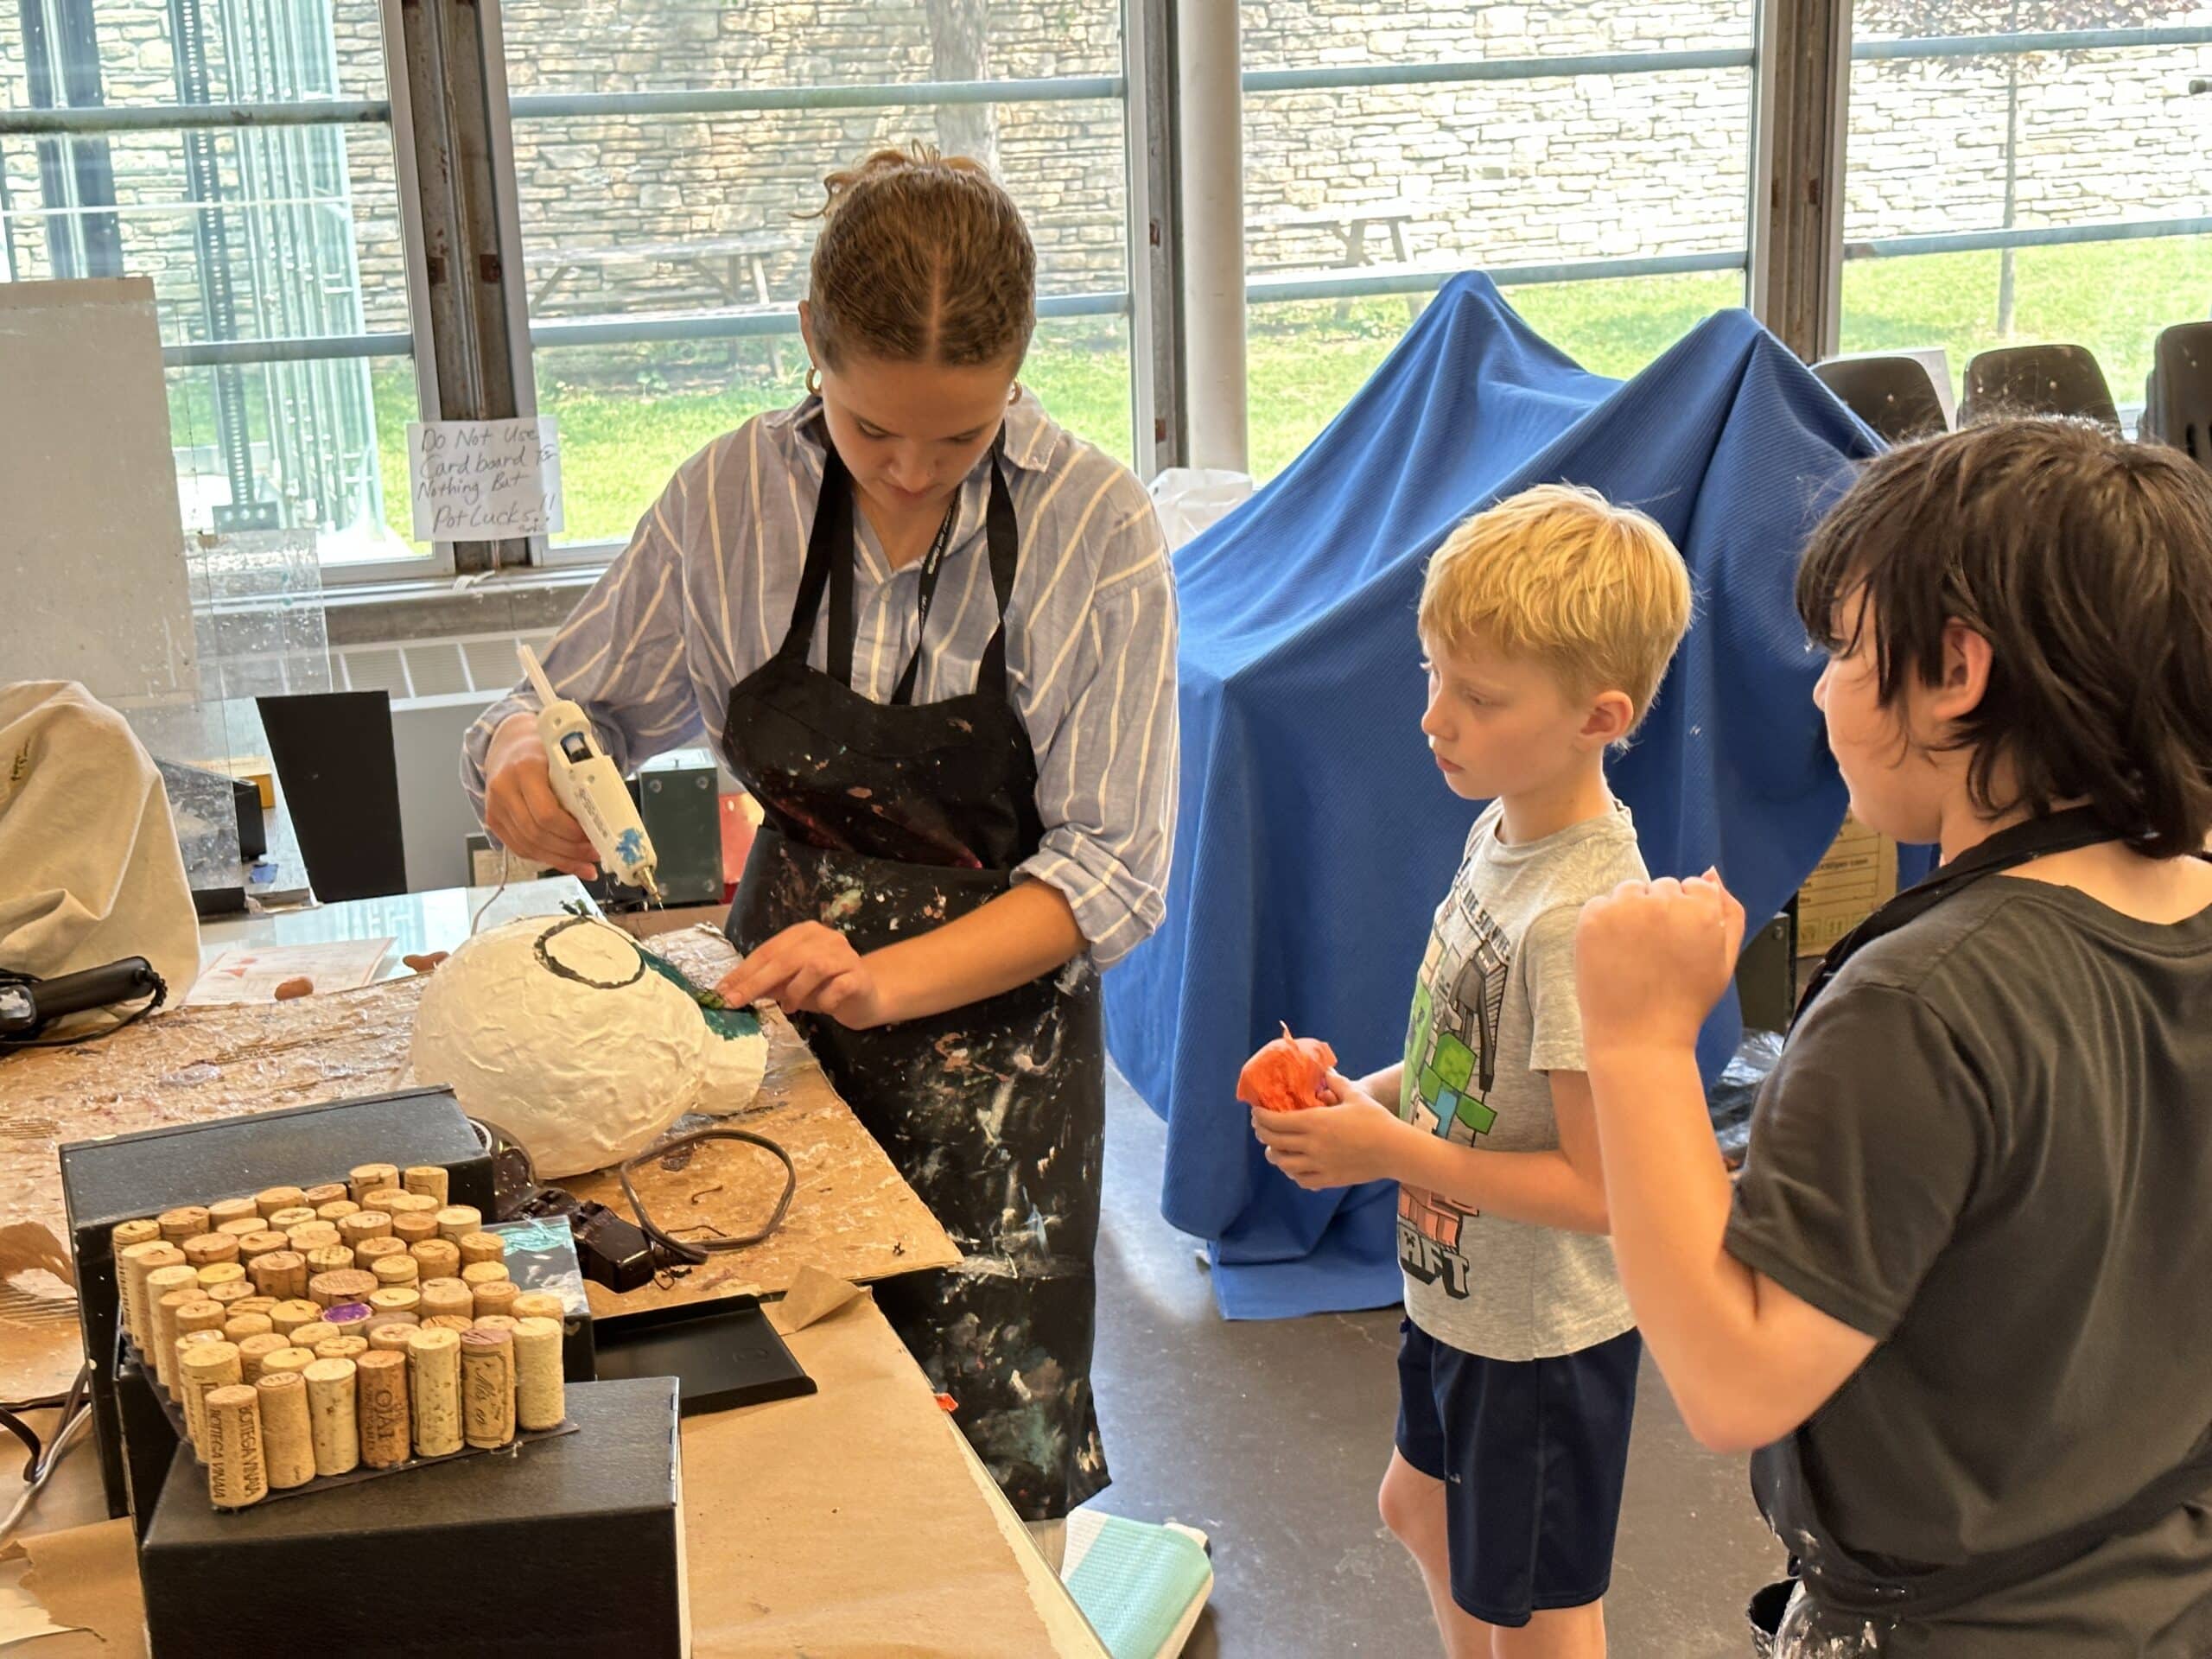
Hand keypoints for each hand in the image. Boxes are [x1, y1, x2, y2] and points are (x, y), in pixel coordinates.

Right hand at [482, 712, 599, 880]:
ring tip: (585, 864)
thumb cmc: (542, 751)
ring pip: (528, 846)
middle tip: (594, 854)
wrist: (509, 745)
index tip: (592, 836)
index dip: (571, 832)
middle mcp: (504, 789)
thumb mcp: (562, 756)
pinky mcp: (493, 820)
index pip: (546, 813)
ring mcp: (495, 807)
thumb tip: (605, 814)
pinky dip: (546, 859)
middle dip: (569, 850)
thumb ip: (577, 781)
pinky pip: (520, 848)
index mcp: (525, 769)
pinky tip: (566, 863)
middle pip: (537, 834)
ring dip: (560, 860)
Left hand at [714, 922, 893, 1029]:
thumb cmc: (823, 988)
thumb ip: (767, 984)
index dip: (743, 971)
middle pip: (786, 958)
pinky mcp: (859, 976)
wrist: (866, 997)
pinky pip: (837, 987)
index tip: (722, 991)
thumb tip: (732, 991)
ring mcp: (845, 954)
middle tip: (736, 1001)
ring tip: (788, 1007)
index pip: (768, 950)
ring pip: (813, 968)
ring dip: (794, 991)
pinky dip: (824, 1000)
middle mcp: (825, 938)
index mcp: (804, 933)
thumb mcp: (790, 985)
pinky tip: (822, 1007)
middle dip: (756, 981)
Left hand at [1250, 1070, 1414, 1189]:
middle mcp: (1312, 1145)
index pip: (1276, 1121)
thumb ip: (1337, 1082)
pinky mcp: (1328, 1179)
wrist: (1395, 1150)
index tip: (1256, 1112)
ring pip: (1283, 1164)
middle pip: (1274, 1142)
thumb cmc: (1376, 1120)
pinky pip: (1302, 1179)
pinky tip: (1294, 1166)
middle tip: (1260, 1127)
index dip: (1261, 1117)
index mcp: (1315, 1122)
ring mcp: (1319, 1164)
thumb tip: (1327, 1070)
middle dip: (1262, 1133)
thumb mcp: (1355, 1096)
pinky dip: (1293, 1172)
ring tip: (1273, 1148)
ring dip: (1274, 1155)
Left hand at [1574, 871, 1746, 1054]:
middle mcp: (1663, 902)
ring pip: (1631, 891)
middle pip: (1662, 887)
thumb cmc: (1685, 1002)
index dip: (1688, 916)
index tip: (1680, 944)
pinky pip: (1602, 904)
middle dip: (1661, 912)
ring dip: (1632, 912)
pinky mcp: (1593, 918)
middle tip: (1657, 954)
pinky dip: (1605, 924)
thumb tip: (1710, 872)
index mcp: (1701, 910)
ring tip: (1635, 954)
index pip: (1694, 886)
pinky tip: (1614, 954)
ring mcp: (1625, 908)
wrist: (1639, 1038)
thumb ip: (1729, 913)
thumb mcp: (1723, 961)